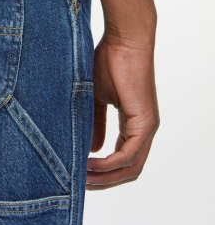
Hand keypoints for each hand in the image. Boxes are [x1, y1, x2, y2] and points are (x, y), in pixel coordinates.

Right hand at [86, 30, 159, 189]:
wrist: (123, 40)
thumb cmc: (110, 61)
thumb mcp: (95, 99)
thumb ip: (94, 124)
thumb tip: (92, 150)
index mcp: (134, 125)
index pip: (122, 162)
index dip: (102, 173)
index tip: (78, 175)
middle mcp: (144, 130)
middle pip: (127, 172)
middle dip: (102, 183)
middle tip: (77, 184)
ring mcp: (147, 128)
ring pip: (129, 169)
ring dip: (104, 178)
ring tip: (80, 177)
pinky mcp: (145, 123)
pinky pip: (128, 155)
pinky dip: (108, 164)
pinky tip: (89, 162)